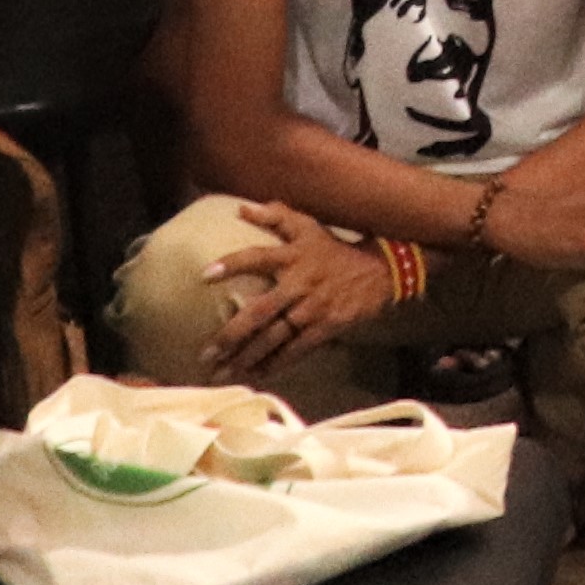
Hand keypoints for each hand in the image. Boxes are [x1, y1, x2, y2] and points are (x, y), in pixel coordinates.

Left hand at [195, 204, 392, 377]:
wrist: (380, 271)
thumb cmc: (334, 249)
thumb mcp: (309, 227)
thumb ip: (277, 216)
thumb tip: (241, 208)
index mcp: (294, 256)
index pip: (259, 257)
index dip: (233, 264)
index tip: (204, 275)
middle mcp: (301, 283)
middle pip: (261, 311)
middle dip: (232, 334)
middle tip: (206, 353)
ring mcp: (314, 308)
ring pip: (274, 337)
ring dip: (247, 357)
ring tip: (221, 372)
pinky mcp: (326, 327)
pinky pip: (296, 350)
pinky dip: (275, 364)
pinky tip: (255, 375)